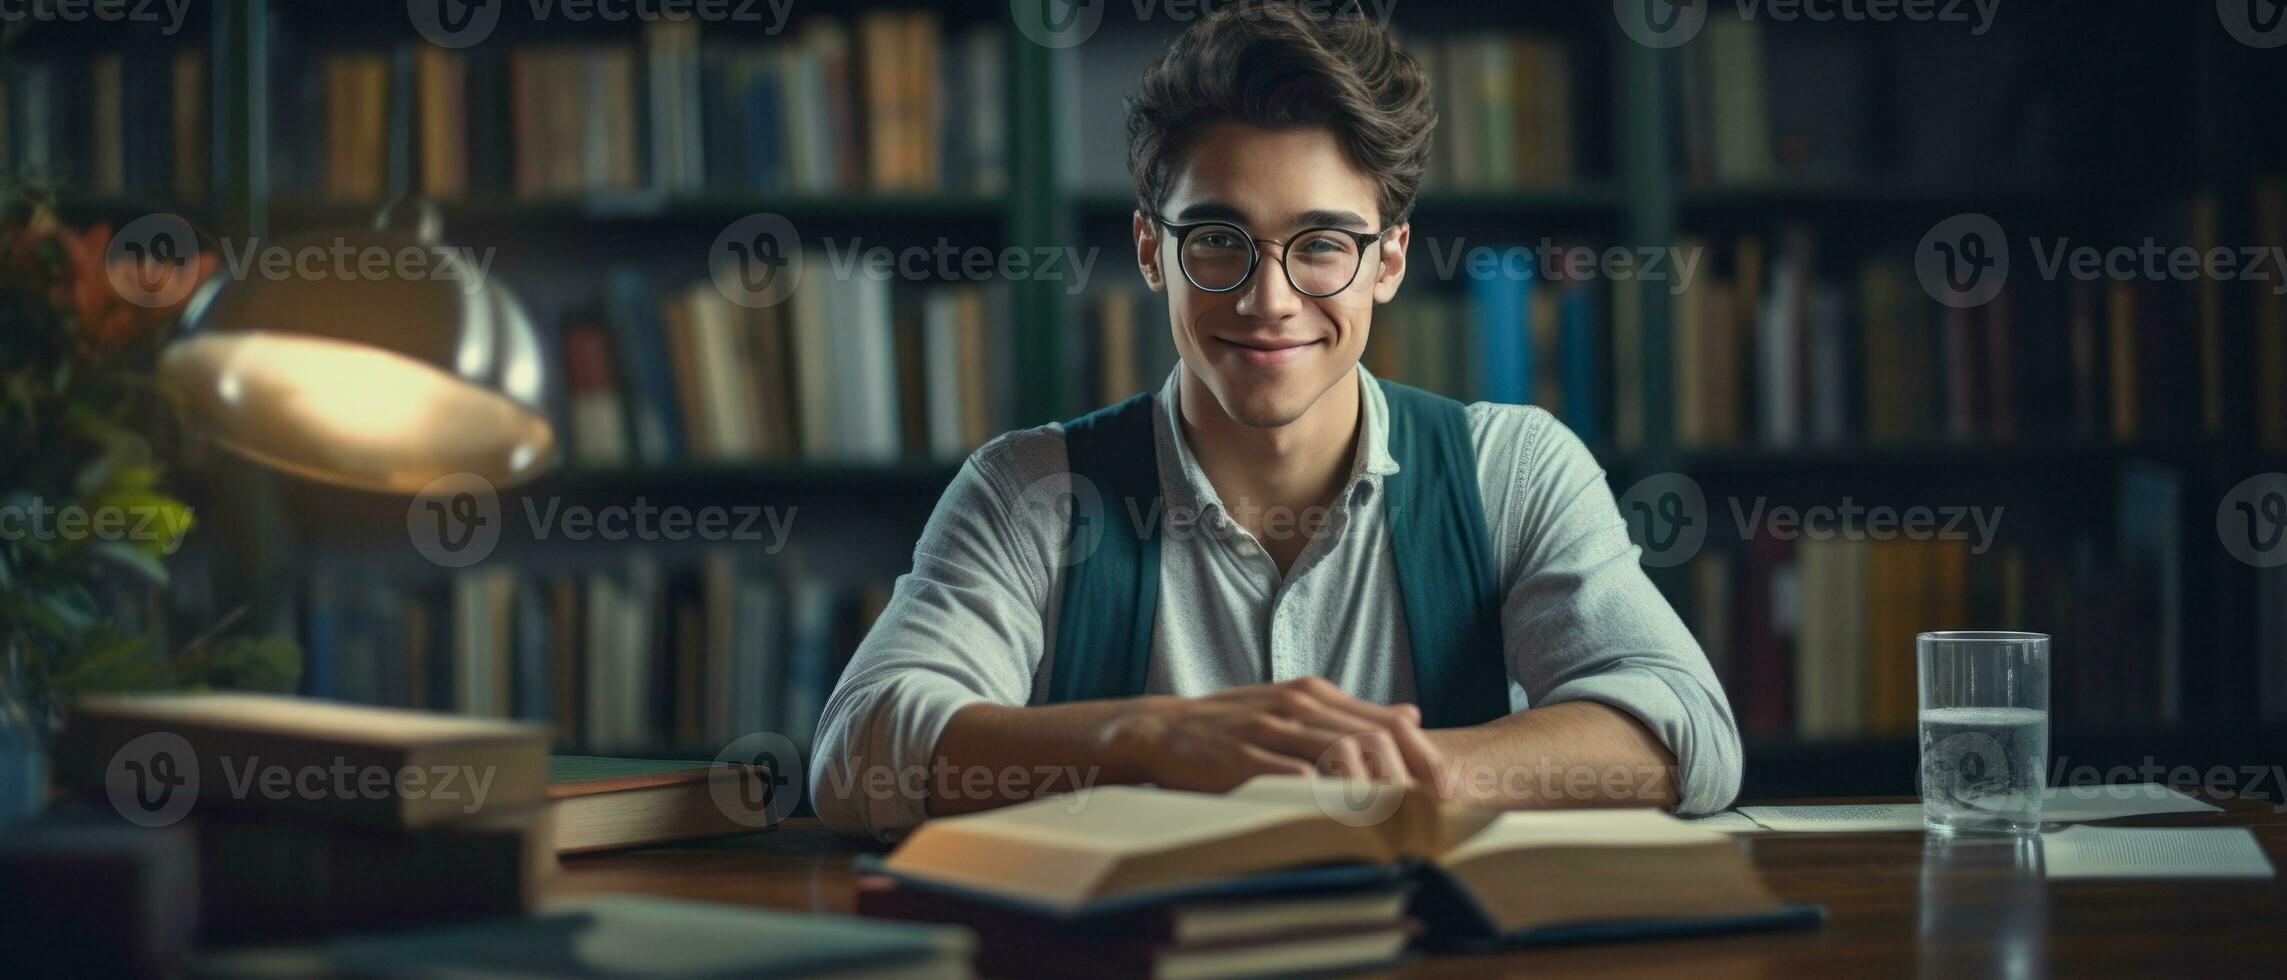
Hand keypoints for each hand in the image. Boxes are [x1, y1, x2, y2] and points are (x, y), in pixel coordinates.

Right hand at [1106, 677, 1443, 793]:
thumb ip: (1348, 712)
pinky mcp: (1244, 758)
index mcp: (1313, 692)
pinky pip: (1297, 778)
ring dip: (1376, 791)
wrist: (1162, 729)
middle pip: (1374, 738)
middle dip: (1409, 779)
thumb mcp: (1292, 705)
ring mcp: (1270, 729)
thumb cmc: (1231, 725)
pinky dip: (1328, 800)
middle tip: (1429, 816)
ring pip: (1343, 754)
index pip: (1387, 722)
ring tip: (1398, 824)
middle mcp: (1297, 705)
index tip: (1442, 793)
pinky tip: (1347, 824)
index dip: (1421, 758)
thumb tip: (1410, 715)